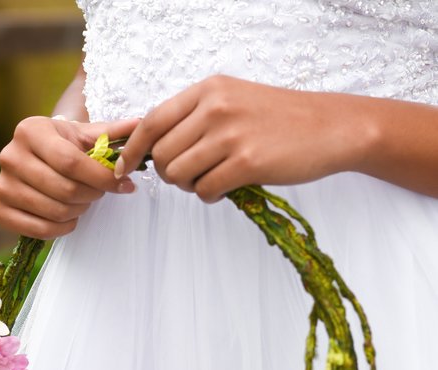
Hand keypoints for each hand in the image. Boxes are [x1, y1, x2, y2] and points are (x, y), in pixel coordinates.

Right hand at [0, 116, 139, 237]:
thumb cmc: (64, 146)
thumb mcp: (85, 135)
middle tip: (98, 193)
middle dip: (92, 195)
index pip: (71, 162)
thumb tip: (141, 125)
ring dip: (79, 211)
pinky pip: (40, 230)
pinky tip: (69, 217)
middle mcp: (10, 156)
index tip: (124, 184)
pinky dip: (62, 228)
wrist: (34, 160)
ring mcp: (2, 185)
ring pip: (55, 211)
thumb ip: (112, 133)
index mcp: (30, 130)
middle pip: (65, 190)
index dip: (102, 178)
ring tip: (83, 202)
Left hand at [115, 75, 370, 201]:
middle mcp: (214, 107)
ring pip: (178, 175)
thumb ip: (196, 116)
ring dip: (189, 186)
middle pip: (161, 154)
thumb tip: (155, 145)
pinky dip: (210, 196)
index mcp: (207, 90)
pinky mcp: (247, 162)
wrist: (330, 127)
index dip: (131, 149)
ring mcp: (230, 134)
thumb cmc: (279, 119)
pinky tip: (228, 188)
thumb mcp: (233, 100)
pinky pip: (205, 190)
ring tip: (212, 180)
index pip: (151, 121)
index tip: (123, 168)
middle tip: (189, 177)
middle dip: (167, 174)